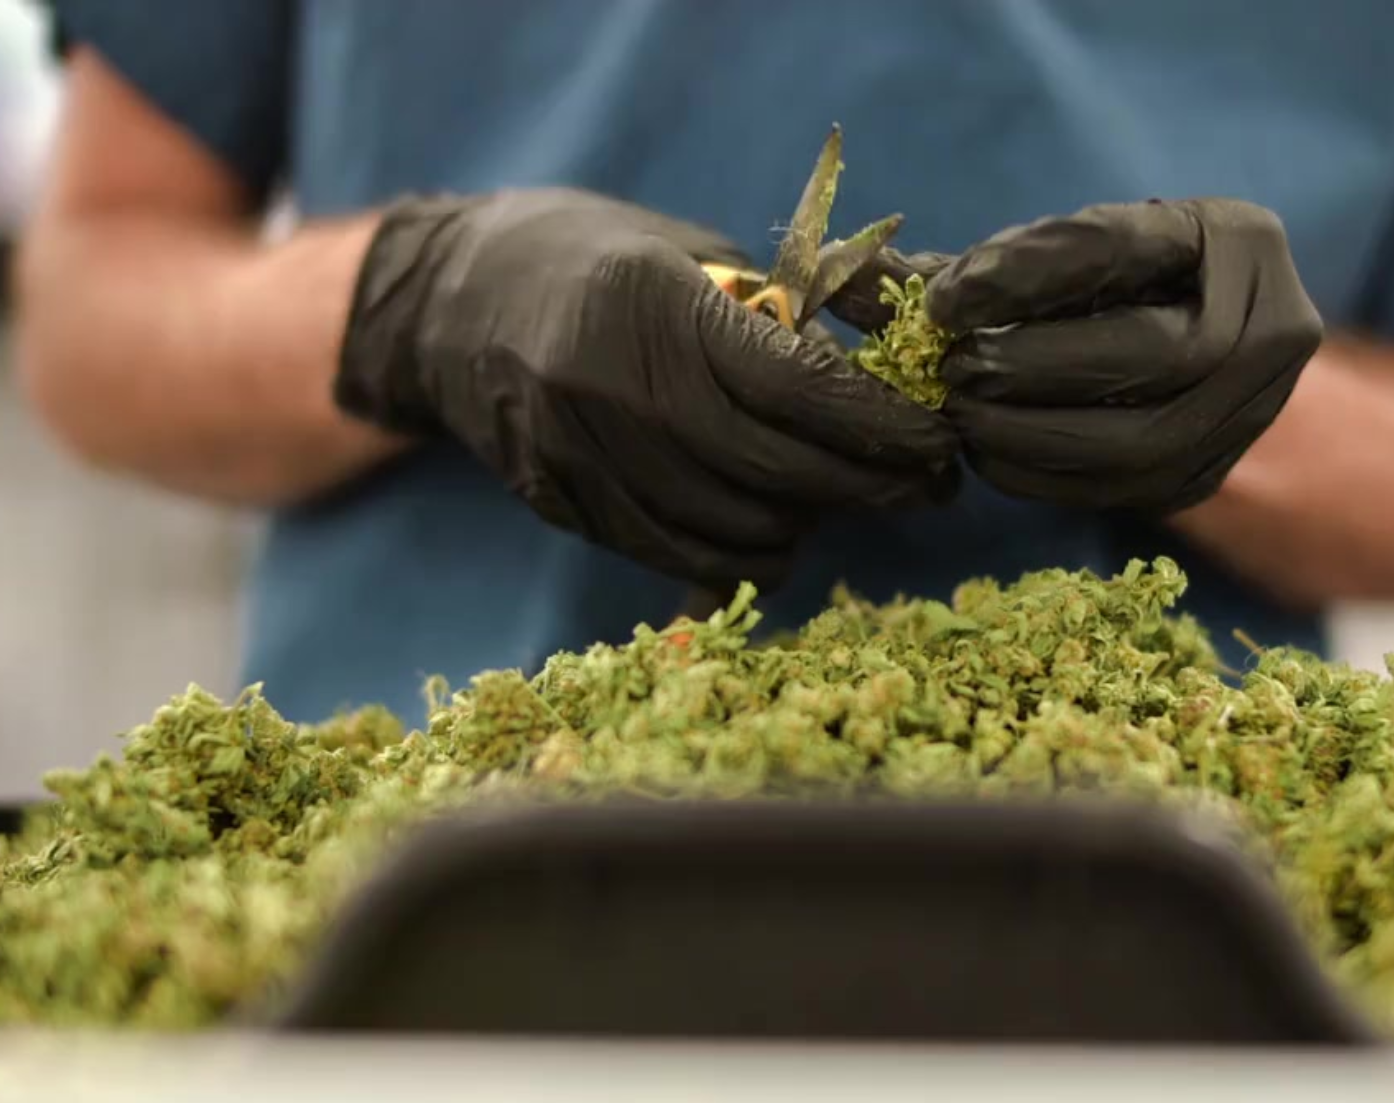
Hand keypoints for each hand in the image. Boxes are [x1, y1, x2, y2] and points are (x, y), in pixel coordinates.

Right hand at [334, 190, 959, 589]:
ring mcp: (580, 454)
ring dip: (809, 525)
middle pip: (775, 471)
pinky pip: (677, 557)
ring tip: (845, 498)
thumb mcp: (688, 255)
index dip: (883, 427)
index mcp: (654, 304)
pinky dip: (742, 557)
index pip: (796, 387)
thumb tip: (885, 382)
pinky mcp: (561, 504)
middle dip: (870, 486)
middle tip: (927, 486)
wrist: (452, 301)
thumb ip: (778, 316)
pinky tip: (777, 533)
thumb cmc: (597, 261)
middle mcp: (611, 384)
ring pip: (733, 529)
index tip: (941, 445)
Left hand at [828, 199, 1321, 511]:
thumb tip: (843, 278)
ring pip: (1145, 442)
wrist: (1194, 336)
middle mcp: (1275, 326)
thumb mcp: (1063, 250)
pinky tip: (990, 454)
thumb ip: (971, 264)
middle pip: (1156, 357)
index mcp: (1239, 238)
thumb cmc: (1108, 280)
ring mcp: (1254, 413)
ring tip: (962, 415)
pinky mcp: (1211, 477)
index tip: (941, 301)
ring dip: (1035, 435)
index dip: (1026, 276)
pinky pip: (1126, 494)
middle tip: (951, 372)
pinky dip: (1046, 478)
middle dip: (1038, 369)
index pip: (1124, 251)